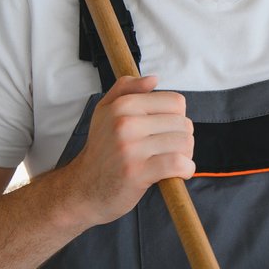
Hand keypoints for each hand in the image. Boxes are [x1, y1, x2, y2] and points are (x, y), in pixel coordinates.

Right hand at [66, 75, 193, 224]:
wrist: (83, 188)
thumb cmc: (101, 150)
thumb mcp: (105, 112)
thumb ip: (126, 89)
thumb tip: (153, 79)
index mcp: (122, 105)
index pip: (176, 102)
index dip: (177, 118)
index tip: (166, 131)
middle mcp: (125, 123)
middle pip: (183, 123)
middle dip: (183, 138)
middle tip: (168, 150)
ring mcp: (131, 148)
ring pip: (183, 143)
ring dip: (186, 155)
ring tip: (171, 162)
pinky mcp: (138, 172)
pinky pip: (177, 164)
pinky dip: (185, 170)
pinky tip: (178, 173)